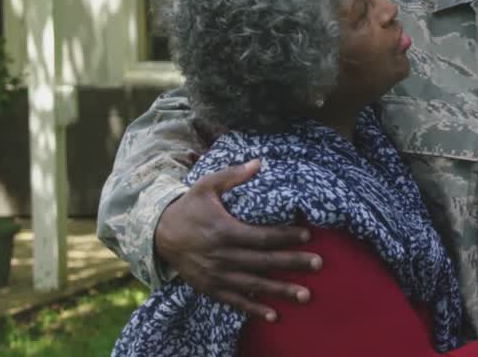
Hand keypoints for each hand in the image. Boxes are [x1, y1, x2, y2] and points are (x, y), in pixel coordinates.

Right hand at [155, 159, 321, 320]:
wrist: (159, 234)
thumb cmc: (189, 206)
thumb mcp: (206, 186)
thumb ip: (233, 175)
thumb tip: (259, 162)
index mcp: (224, 231)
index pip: (262, 236)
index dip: (285, 236)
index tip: (308, 235)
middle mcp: (222, 256)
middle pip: (264, 261)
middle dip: (292, 263)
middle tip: (318, 263)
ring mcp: (216, 275)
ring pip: (254, 284)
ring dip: (280, 290)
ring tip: (305, 295)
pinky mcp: (210, 288)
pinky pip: (235, 301)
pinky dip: (254, 308)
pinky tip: (274, 314)